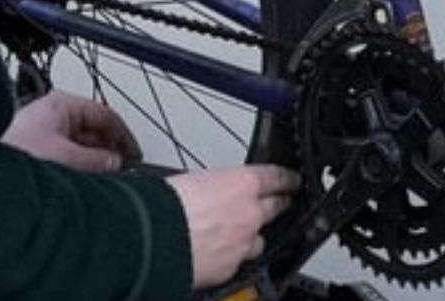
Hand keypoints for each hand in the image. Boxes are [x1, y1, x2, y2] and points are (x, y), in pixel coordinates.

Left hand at [1, 89, 142, 173]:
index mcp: (61, 104)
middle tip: (122, 169)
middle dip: (108, 151)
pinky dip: (77, 167)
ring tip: (102, 180)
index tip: (135, 154)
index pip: (105, 114)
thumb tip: (115, 162)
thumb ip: (95, 159)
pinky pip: (65, 155)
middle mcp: (51, 115)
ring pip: (79, 145)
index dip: (124, 135)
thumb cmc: (11, 154)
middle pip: (92, 130)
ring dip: (92, 162)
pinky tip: (82, 182)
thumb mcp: (65, 156)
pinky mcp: (32, 149)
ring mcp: (42, 131)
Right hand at [165, 165, 300, 286]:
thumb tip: (217, 191)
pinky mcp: (231, 268)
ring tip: (238, 234)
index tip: (292, 180)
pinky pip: (238, 261)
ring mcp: (243, 243)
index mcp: (243, 184)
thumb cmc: (166, 205)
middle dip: (279, 204)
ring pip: (258, 239)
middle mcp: (250, 213)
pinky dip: (231, 257)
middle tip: (280, 202)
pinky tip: (218, 253)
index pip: (277, 177)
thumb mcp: (195, 180)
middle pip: (276, 207)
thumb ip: (217, 186)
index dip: (287, 178)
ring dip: (252, 235)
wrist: (153, 239)